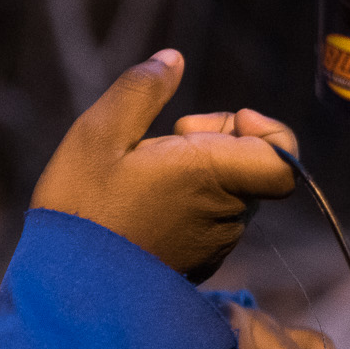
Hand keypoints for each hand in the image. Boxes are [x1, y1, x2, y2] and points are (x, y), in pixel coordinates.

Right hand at [30, 51, 297, 282]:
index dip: (269, 131)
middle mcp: (226, 214)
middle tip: (162, 144)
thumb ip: (141, 90)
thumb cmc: (81, 208)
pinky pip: (209, 224)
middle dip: (215, 143)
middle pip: (251, 166)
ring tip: (141, 180)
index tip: (229, 121)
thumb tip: (172, 59)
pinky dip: (187, 206)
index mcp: (213, 175)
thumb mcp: (97, 134)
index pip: (284, 156)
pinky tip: (140, 208)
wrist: (65, 288)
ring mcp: (213, 245)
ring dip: (198, 176)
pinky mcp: (196, 266)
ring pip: (229, 195)